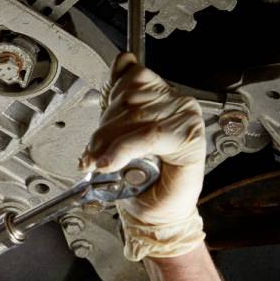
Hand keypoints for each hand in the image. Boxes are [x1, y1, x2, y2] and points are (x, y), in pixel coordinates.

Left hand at [80, 53, 206, 260]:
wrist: (156, 216)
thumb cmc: (141, 182)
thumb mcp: (121, 134)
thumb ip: (121, 102)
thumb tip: (120, 64)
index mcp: (165, 97)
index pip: (133, 77)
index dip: (108, 100)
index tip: (97, 130)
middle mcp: (178, 104)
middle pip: (131, 97)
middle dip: (103, 129)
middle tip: (92, 153)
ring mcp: (186, 120)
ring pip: (135, 116)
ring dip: (109, 142)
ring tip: (100, 162)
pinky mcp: (187, 139)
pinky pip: (147, 135)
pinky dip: (123, 150)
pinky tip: (110, 163)